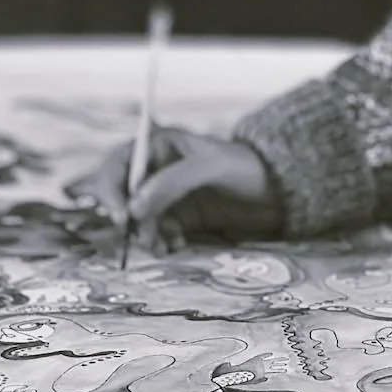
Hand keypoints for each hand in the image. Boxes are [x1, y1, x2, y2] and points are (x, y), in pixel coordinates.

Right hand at [68, 126, 279, 254]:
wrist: (279, 191)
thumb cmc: (247, 166)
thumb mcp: (210, 167)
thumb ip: (172, 183)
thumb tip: (134, 207)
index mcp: (158, 145)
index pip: (118, 165)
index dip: (112, 191)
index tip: (123, 218)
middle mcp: (156, 169)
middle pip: (122, 195)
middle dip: (129, 219)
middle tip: (146, 239)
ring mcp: (166, 194)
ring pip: (137, 218)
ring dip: (146, 235)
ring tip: (165, 246)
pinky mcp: (178, 216)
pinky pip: (156, 232)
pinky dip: (160, 241)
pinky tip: (177, 246)